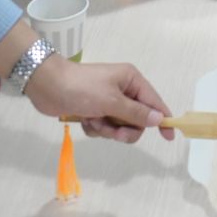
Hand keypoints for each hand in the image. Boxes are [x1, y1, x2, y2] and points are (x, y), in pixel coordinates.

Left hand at [23, 54, 176, 141]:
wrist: (47, 86)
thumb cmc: (82, 88)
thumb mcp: (111, 101)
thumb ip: (135, 113)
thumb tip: (159, 119)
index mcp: (131, 80)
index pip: (154, 101)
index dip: (162, 118)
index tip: (169, 136)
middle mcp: (123, 90)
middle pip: (136, 119)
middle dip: (124, 129)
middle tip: (114, 133)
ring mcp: (108, 101)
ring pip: (119, 126)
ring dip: (107, 129)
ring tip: (93, 121)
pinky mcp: (94, 111)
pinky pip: (104, 127)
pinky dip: (96, 128)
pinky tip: (85, 121)